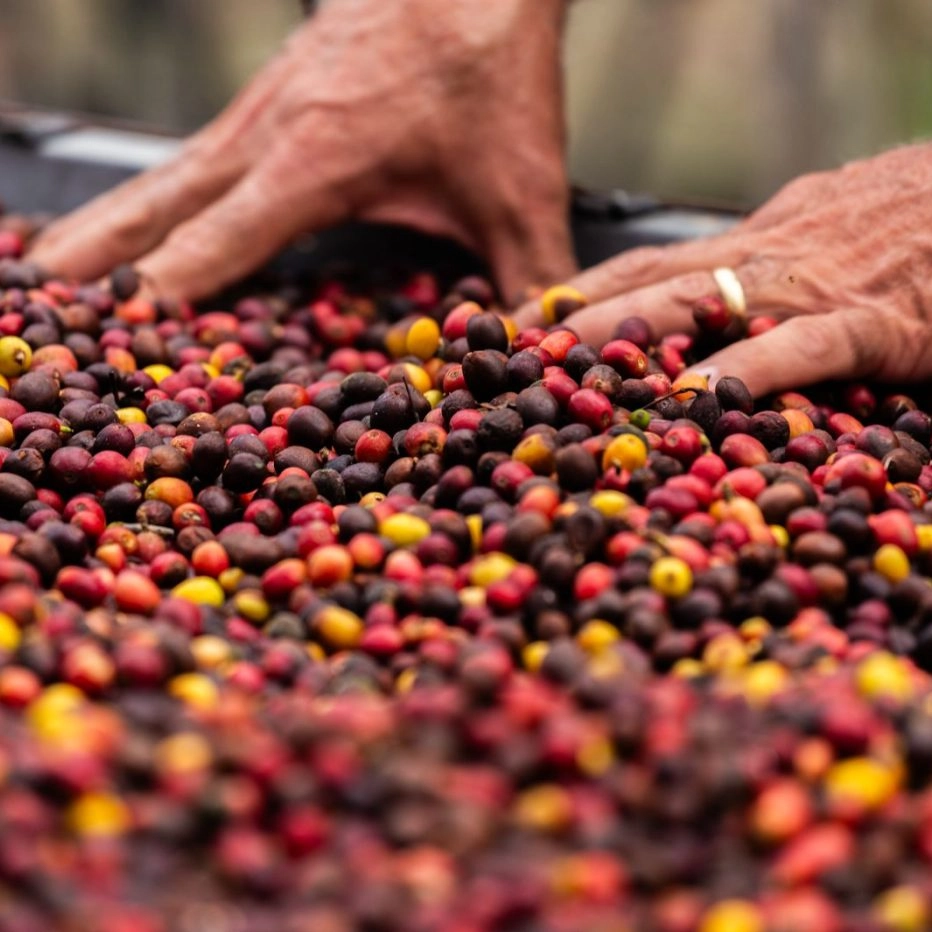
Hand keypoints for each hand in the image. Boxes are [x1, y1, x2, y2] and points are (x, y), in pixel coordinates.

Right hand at [28, 0, 574, 301]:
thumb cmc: (488, 66)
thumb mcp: (522, 190)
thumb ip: (531, 279)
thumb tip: (544, 352)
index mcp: (312, 164)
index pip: (212, 246)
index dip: (161, 301)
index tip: (114, 345)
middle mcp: (263, 135)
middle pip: (151, 206)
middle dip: (91, 261)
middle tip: (34, 309)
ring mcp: (257, 111)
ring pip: (158, 177)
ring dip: (101, 225)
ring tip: (50, 270)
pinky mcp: (269, 100)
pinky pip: (192, 159)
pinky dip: (149, 197)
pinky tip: (139, 218)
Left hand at [514, 144, 931, 395]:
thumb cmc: (915, 231)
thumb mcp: (821, 244)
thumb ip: (766, 285)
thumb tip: (716, 334)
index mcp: (754, 243)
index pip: (647, 266)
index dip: (581, 295)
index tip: (520, 326)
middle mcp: (764, 256)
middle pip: (647, 285)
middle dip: (571, 320)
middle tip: (504, 357)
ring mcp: (813, 286)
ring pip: (699, 305)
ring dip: (622, 338)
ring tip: (558, 373)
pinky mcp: (875, 321)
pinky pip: (801, 347)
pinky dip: (746, 371)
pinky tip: (698, 400)